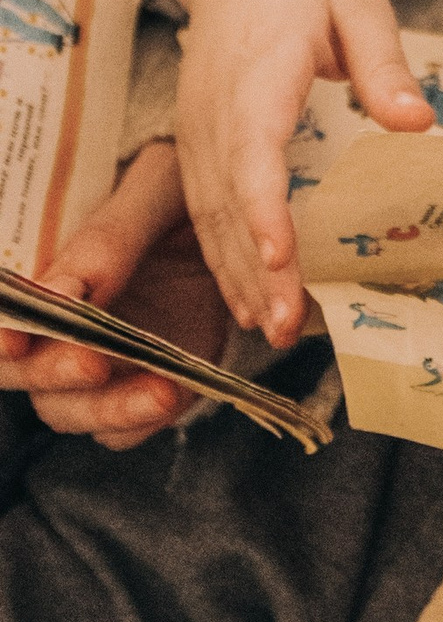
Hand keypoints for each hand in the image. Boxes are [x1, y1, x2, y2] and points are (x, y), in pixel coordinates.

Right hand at [0, 142, 226, 448]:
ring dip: (108, 410)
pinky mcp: (136, 389)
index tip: (15, 343)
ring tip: (163, 391)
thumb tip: (59, 292)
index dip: (3, 332)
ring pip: (69, 411)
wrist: (240, 227)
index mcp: (45, 274)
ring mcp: (94, 366)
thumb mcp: (156, 191)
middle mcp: (56, 329)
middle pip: (24, 374)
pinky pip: (122, 430)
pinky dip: (141, 424)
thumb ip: (109, 238)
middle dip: (52, 374)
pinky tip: (177, 396)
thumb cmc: (179, 197)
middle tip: (93, 362)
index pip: (6, 313)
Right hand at [113, 0, 430, 342]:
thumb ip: (383, 63)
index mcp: (258, 68)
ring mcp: (197, 126)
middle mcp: (215, 107)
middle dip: (253, 266)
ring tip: (273, 329)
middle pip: (228, 196)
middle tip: (288, 325)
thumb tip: (417, 122)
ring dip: (236, 273)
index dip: (264, 206)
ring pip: (209, 211)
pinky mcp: (196, 140)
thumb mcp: (359, 0)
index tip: (281, 256)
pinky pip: (204, 205)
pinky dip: (224, 253)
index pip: (253, 147)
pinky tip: (250, 296)